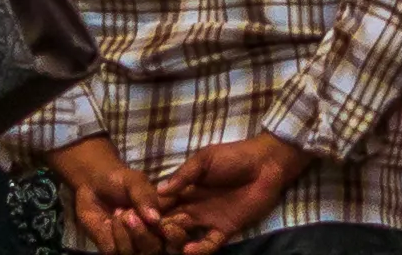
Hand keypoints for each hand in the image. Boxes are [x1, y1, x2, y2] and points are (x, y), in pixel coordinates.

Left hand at [47, 135, 175, 254]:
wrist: (91, 184)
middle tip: (130, 214)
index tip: (166, 225)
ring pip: (137, 253)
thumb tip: (155, 220)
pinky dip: (112, 236)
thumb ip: (146, 198)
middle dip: (144, 235)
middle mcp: (151, 233)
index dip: (176, 233)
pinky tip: (107, 221)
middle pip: (156, 248)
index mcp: (164, 216)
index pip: (178, 232)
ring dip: (126, 233)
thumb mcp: (135, 181)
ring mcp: (132, 243)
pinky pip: (115, 252)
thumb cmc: (119, 180)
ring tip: (119, 212)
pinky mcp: (112, 249)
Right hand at [153, 130, 304, 248]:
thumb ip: (184, 174)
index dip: (148, 211)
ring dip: (174, 240)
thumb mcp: (206, 159)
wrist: (268, 163)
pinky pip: (208, 245)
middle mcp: (192, 208)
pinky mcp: (224, 229)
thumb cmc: (235, 156)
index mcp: (185, 190)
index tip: (134, 217)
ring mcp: (208, 220)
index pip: (161, 204)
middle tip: (149, 233)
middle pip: (167, 224)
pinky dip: (197, 250)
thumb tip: (158, 190)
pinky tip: (188, 249)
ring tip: (170, 239)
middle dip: (157, 229)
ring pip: (183, 237)